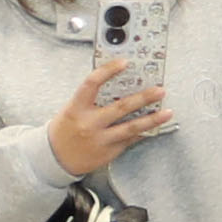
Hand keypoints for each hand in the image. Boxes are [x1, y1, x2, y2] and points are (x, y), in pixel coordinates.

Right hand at [48, 55, 170, 175]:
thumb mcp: (72, 109)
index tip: (124, 62)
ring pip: (131, 127)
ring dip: (151, 119)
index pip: (92, 83)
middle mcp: (89, 123)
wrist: (55, 158)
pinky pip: (130, 140)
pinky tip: (154, 127)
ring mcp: (100, 139)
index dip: (108, 70)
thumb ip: (91, 98)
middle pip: (121, 107)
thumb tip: (118, 84)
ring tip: (167, 112)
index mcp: (77, 108)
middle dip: (143, 98)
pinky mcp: (109, 151)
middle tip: (159, 90)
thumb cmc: (65, 129)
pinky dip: (143, 132)